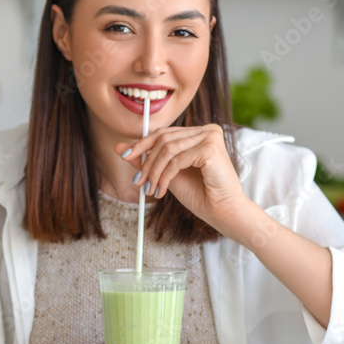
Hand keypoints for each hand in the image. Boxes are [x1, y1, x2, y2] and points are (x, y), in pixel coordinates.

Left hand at [116, 124, 254, 239]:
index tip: (125, 156)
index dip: (142, 144)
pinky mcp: (211, 149)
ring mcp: (211, 137)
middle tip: (138, 180)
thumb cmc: (201, 195)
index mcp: (200, 133)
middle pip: (164, 138)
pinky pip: (176, 160)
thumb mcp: (168, 174)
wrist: (223, 213)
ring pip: (168, 149)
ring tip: (150, 189)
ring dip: (154, 172)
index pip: (164, 132)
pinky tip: (163, 190)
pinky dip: (165, 176)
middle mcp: (207, 130)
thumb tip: (119, 148)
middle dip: (146, 161)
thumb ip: (147, 160)